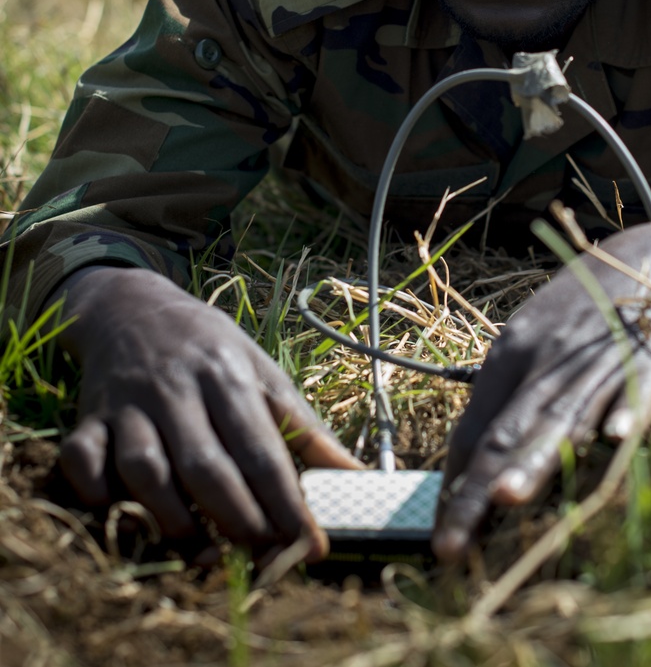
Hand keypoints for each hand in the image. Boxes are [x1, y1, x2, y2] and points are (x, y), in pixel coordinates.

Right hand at [51, 267, 360, 558]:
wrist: (133, 307)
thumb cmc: (208, 349)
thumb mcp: (260, 370)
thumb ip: (301, 425)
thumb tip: (354, 473)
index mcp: (227, 375)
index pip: (260, 446)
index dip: (285, 500)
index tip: (309, 544)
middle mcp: (176, 389)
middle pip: (204, 462)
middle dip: (236, 518)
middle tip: (262, 558)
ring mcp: (128, 404)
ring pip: (144, 467)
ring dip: (172, 517)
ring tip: (205, 554)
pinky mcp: (88, 418)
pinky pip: (81, 459)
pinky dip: (96, 492)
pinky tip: (123, 516)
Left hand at [432, 222, 650, 560]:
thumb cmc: (585, 311)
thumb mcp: (533, 340)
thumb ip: (507, 398)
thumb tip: (470, 461)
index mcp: (511, 355)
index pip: (473, 429)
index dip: (453, 484)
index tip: (439, 539)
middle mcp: (546, 360)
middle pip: (506, 432)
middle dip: (475, 493)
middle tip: (450, 547)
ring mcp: (597, 360)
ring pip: (564, 416)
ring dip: (537, 456)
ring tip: (506, 496)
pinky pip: (637, 387)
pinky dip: (626, 409)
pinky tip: (614, 437)